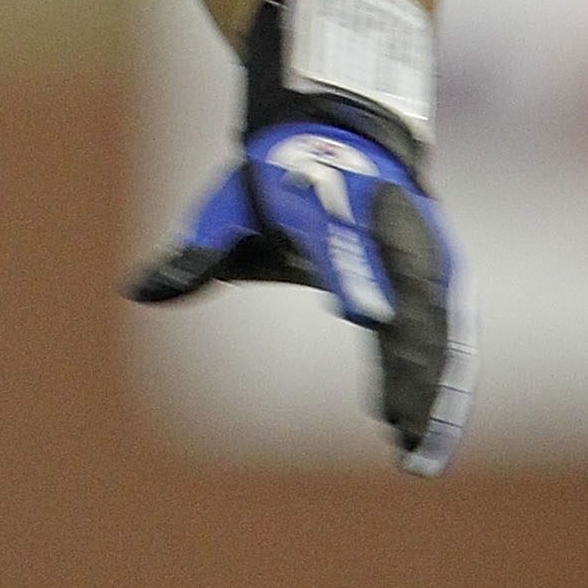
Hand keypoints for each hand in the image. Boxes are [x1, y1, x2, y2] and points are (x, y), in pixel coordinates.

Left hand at [129, 125, 473, 474]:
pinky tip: (430, 435)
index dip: (356, 276)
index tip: (366, 313)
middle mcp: (390, 231)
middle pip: (408, 305)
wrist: (344, 130)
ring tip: (416, 457)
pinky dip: (446, 384)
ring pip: (439, 330)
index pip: (344, 247)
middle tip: (397, 431)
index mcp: (331, 208)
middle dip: (408, 370)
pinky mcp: (443, 275)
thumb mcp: (229, 205)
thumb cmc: (278, 175)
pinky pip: (450, 336)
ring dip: (434, 393)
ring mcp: (425, 253)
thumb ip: (196, 251)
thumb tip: (138, 289)